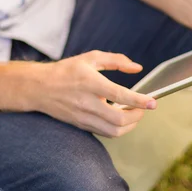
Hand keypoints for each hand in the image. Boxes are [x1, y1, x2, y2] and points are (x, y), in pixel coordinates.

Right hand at [29, 51, 156, 137]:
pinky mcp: (81, 125)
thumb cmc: (66, 70)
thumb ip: (116, 60)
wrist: (39, 88)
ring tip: (134, 114)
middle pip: (119, 120)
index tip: (153, 102)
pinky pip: (105, 132)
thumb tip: (137, 68)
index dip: (139, 101)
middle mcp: (87, 102)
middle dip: (138, 116)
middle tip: (144, 108)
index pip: (119, 95)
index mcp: (90, 83)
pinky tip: (121, 118)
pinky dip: (118, 128)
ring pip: (114, 131)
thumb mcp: (90, 58)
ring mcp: (83, 117)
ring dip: (130, 125)